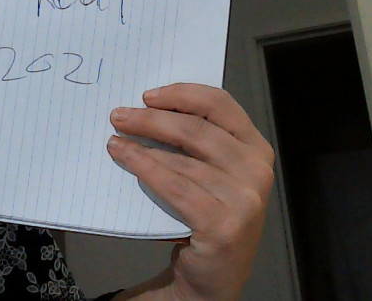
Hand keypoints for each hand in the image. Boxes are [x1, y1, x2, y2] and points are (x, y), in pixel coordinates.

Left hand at [107, 83, 274, 300]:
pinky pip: (175, 186)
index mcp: (257, 149)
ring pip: (182, 158)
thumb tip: (150, 108)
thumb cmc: (208, 217)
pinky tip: (125, 158)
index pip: (221, 104)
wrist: (213, 277)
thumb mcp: (215, 173)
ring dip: (142, 143)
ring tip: (115, 138)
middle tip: (119, 115)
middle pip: (197, 129)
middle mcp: (257, 171)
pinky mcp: (223, 225)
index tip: (148, 95)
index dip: (182, 94)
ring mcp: (245, 200)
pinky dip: (145, 167)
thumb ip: (200, 143)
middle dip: (152, 118)